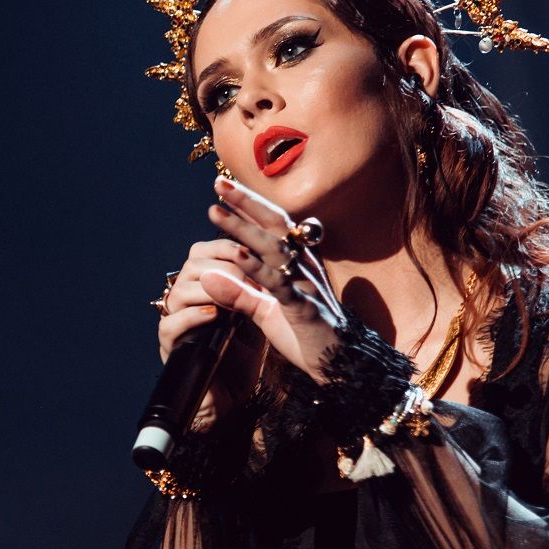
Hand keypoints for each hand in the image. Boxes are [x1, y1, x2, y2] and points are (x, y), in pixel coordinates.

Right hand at [157, 245, 267, 428]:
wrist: (237, 396)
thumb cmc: (248, 352)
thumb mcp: (256, 312)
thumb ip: (255, 284)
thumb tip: (269, 250)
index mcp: (202, 287)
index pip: (201, 253)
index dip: (222, 247)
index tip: (248, 251)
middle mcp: (185, 302)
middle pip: (189, 268)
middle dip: (220, 268)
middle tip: (246, 277)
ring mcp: (176, 324)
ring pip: (177, 293)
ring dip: (207, 290)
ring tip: (234, 297)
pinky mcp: (171, 349)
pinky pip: (169, 325)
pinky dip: (191, 317)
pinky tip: (215, 315)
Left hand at [200, 175, 344, 381]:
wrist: (339, 365)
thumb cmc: (304, 332)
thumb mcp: (265, 310)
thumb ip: (239, 292)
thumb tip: (208, 276)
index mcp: (298, 261)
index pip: (273, 224)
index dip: (249, 203)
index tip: (222, 185)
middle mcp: (305, 265)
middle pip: (274, 225)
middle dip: (245, 202)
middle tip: (218, 183)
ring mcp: (306, 284)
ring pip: (273, 248)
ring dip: (242, 228)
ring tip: (216, 212)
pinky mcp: (305, 308)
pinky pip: (279, 283)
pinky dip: (256, 268)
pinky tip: (236, 256)